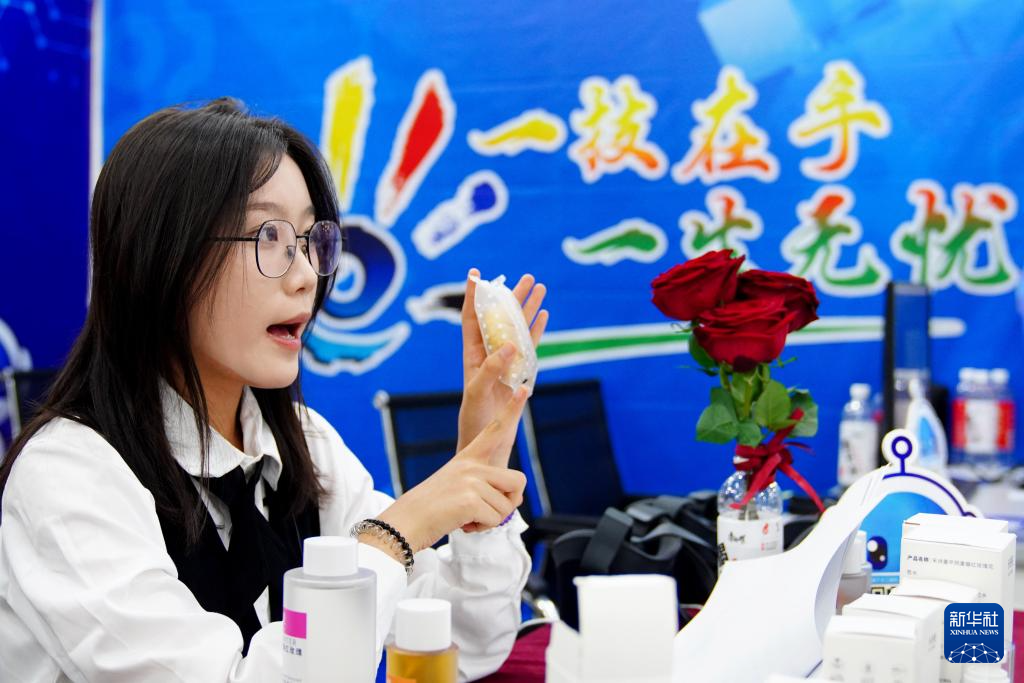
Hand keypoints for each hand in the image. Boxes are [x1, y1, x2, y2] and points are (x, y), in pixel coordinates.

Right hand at [373, 386, 530, 552]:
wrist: (405, 522)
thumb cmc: (433, 510)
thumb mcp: (460, 488)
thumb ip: (485, 486)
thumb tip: (515, 499)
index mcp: (468, 457)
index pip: (496, 430)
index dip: (511, 410)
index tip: (524, 388)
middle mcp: (471, 465)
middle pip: (518, 481)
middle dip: (508, 503)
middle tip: (485, 511)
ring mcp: (470, 480)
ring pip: (507, 506)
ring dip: (491, 520)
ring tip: (466, 517)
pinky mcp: (470, 500)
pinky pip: (496, 519)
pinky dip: (483, 528)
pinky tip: (463, 523)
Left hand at [457, 268, 547, 455]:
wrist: (484, 441)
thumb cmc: (474, 418)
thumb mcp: (477, 393)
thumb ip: (490, 369)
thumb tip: (509, 346)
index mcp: (472, 353)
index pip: (472, 318)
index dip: (473, 296)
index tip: (476, 274)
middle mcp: (489, 352)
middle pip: (500, 317)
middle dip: (511, 296)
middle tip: (527, 277)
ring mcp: (506, 361)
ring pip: (518, 328)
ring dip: (528, 308)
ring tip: (540, 288)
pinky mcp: (520, 372)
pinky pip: (530, 346)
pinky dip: (537, 330)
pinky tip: (544, 315)